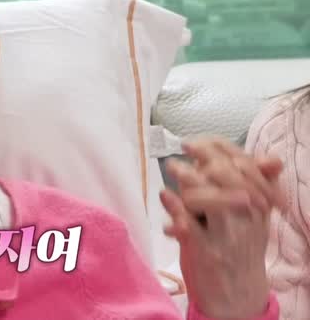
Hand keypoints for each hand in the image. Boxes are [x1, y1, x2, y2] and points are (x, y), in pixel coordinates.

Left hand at [159, 137, 283, 318]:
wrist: (237, 295)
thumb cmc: (239, 248)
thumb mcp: (253, 218)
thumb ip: (253, 187)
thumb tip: (270, 157)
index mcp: (260, 206)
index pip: (244, 167)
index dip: (219, 149)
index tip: (197, 141)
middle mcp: (247, 218)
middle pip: (227, 177)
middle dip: (203, 158)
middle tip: (183, 149)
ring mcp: (226, 236)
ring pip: (208, 199)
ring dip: (187, 179)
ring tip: (173, 168)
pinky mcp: (205, 252)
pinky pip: (188, 225)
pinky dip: (174, 208)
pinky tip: (165, 196)